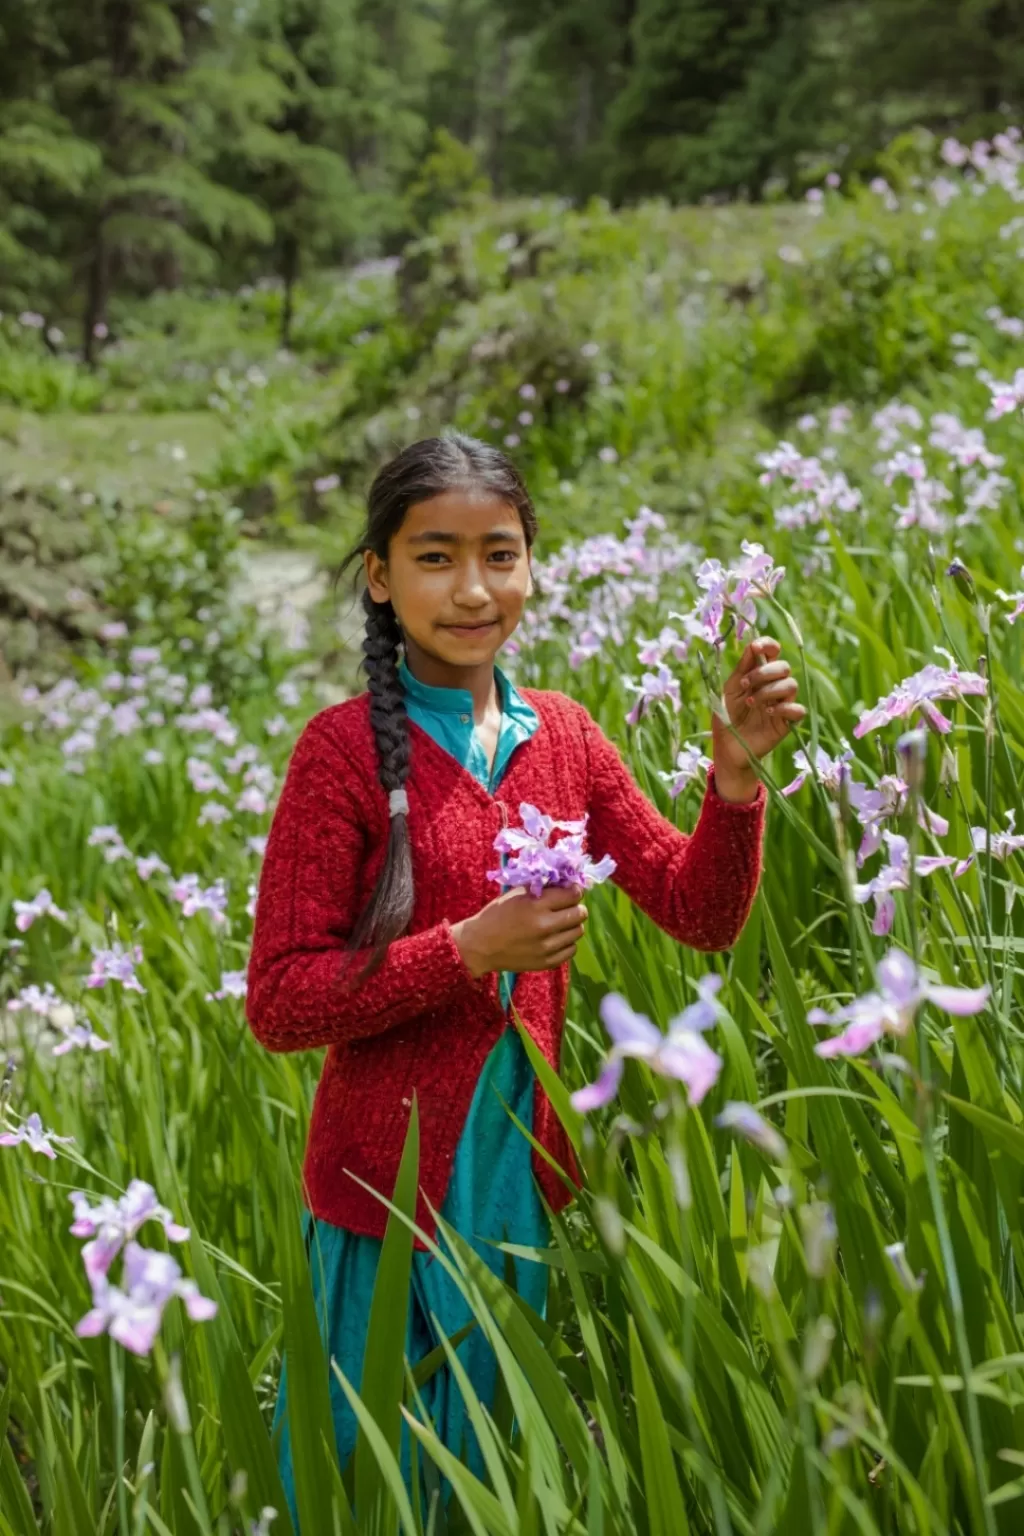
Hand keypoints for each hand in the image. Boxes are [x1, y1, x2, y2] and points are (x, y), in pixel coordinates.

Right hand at [451, 883, 588, 978]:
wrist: (480, 946)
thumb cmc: (497, 915)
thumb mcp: (516, 894)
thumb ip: (542, 888)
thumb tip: (566, 884)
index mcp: (536, 905)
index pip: (573, 895)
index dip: (574, 891)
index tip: (570, 892)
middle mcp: (544, 926)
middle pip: (580, 914)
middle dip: (576, 907)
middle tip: (567, 907)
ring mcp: (547, 947)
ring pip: (577, 932)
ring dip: (571, 925)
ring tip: (559, 923)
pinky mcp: (547, 962)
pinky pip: (571, 950)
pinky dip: (566, 943)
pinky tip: (555, 938)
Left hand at [711, 636, 805, 797]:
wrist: (728, 746)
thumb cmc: (727, 716)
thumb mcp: (730, 690)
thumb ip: (742, 669)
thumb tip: (752, 645)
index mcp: (759, 674)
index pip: (773, 652)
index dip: (768, 645)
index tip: (756, 649)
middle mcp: (774, 686)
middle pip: (784, 666)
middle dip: (764, 672)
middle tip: (745, 685)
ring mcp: (782, 703)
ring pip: (791, 685)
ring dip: (769, 691)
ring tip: (751, 703)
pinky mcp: (788, 722)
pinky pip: (798, 709)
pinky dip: (784, 708)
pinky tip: (768, 713)